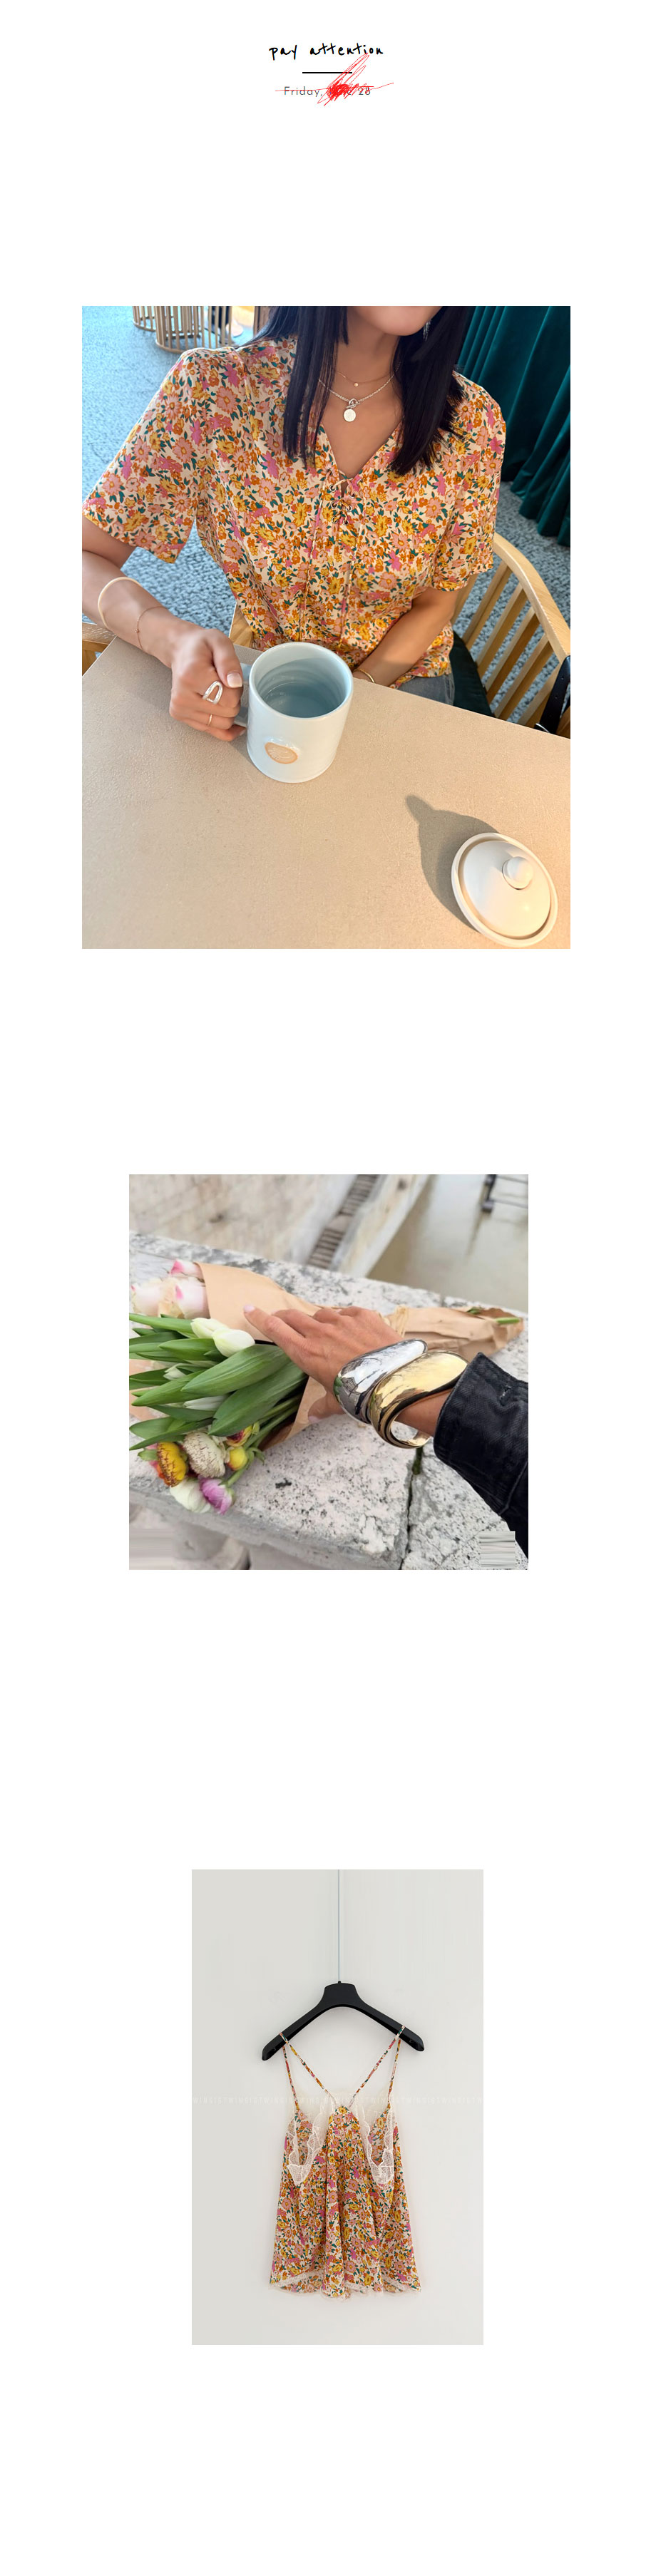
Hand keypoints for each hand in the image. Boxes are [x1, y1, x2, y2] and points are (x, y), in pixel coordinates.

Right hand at [168, 624, 243, 740]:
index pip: (228, 699)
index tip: (229, 677)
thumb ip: (229, 662)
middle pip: (226, 714)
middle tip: (224, 683)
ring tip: (219, 692)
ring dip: (227, 711)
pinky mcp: (180, 716)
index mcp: (192, 676)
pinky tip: (225, 713)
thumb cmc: (200, 646)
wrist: (180, 650)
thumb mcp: (219, 642)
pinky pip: (212, 730)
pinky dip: (222, 724)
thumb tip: (235, 683)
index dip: (236, 690)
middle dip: (233, 700)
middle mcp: (182, 697)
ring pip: (221, 725)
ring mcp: (180, 709)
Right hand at [243, 1303, 400, 1417]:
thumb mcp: (337, 1403)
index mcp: (306, 1353)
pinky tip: (351, 1330)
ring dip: (317, 1320)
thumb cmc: (360, 1393)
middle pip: (292, 1316)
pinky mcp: (362, 1315)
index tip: (249, 1308)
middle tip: (278, 1318)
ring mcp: (342, 1320)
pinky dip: (344, 1319)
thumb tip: (312, 1418)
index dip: (259, 1317)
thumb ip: (321, 1407)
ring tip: (324, 1332)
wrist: (395, 1377)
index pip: (275, 1329)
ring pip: (321, 1313)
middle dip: (282, 1316)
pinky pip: (347, 1313)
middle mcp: (320, 1332)